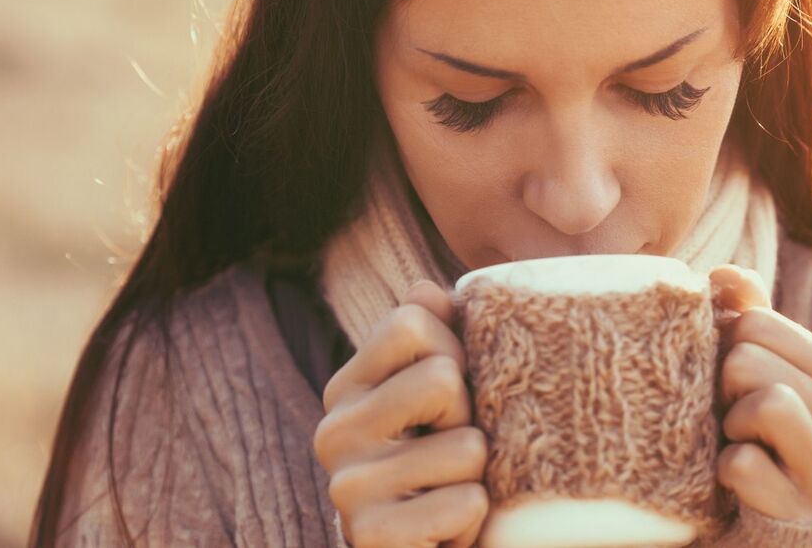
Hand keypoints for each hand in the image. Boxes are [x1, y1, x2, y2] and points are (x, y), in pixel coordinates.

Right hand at [313, 280, 489, 547]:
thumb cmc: (440, 467)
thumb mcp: (438, 397)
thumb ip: (434, 337)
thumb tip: (426, 288)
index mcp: (346, 387)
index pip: (411, 322)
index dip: (455, 352)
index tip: (451, 396)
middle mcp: (333, 431)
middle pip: (442, 378)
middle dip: (470, 416)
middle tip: (453, 450)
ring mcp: (347, 487)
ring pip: (467, 446)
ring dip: (477, 474)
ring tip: (449, 492)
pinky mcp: (371, 536)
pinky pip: (467, 502)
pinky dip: (472, 518)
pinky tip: (445, 529)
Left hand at [708, 264, 811, 524]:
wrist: (777, 521)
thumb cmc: (764, 433)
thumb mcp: (764, 372)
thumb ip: (749, 314)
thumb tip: (724, 273)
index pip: (756, 322)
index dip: (729, 347)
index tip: (739, 380)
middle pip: (750, 359)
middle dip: (726, 385)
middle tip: (737, 414)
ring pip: (763, 403)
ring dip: (731, 424)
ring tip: (742, 440)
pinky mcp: (802, 510)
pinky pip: (742, 464)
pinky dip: (726, 470)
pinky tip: (740, 478)